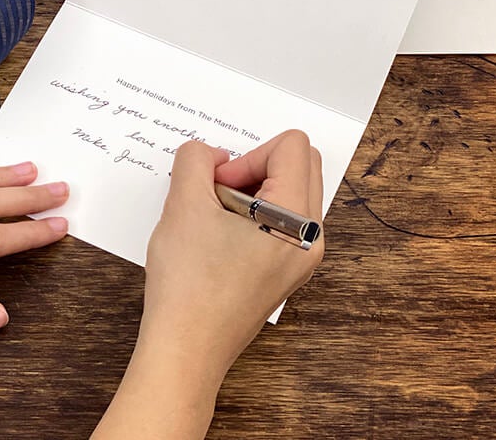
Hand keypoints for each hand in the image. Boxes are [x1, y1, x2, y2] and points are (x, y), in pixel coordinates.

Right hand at [92, 132, 323, 437]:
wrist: (185, 348)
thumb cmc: (188, 285)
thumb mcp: (183, 204)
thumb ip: (196, 159)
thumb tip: (213, 156)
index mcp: (298, 220)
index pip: (292, 147)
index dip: (248, 155)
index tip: (218, 186)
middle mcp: (313, 238)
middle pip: (300, 164)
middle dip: (254, 167)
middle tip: (218, 196)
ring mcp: (302, 258)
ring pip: (290, 191)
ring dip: (252, 191)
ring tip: (215, 218)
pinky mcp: (286, 271)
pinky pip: (282, 220)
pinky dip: (253, 214)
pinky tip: (220, 236)